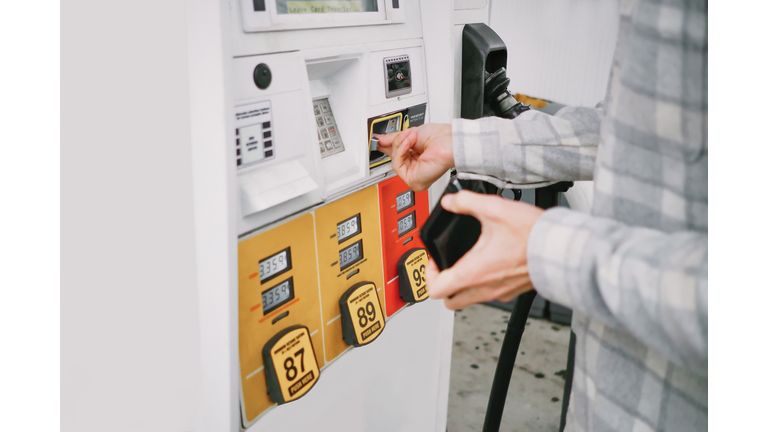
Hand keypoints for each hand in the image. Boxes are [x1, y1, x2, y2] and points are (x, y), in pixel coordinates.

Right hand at [375, 123, 454, 191]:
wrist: (449, 141)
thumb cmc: (440, 138)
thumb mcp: (411, 134)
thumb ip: (394, 139)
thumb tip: (380, 140)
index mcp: (417, 159)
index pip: (397, 155)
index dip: (389, 146)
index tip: (379, 139)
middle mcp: (416, 169)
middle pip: (394, 158)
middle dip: (397, 143)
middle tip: (404, 134)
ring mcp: (415, 176)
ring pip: (394, 161)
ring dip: (401, 145)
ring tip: (411, 137)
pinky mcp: (414, 180)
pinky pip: (397, 166)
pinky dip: (401, 152)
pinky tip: (409, 144)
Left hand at [426, 190, 544, 309]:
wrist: (561, 249)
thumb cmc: (532, 235)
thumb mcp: (494, 209)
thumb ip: (467, 202)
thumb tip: (452, 201)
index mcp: (473, 273)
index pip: (435, 289)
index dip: (428, 274)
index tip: (434, 259)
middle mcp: (484, 288)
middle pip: (450, 301)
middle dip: (443, 284)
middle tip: (446, 265)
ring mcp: (499, 293)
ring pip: (469, 299)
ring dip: (462, 285)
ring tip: (467, 261)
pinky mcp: (513, 291)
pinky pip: (489, 294)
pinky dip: (482, 283)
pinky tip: (490, 263)